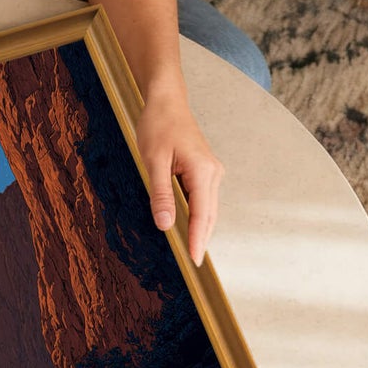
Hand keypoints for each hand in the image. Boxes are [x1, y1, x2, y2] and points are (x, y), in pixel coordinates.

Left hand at [136, 90, 223, 266]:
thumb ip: (160, 194)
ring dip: (200, 229)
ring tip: (192, 251)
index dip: (197, 240)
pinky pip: (203, 199)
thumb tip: (165, 224)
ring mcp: (211, 172)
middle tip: (194, 265)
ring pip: (207, 208)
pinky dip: (197, 215)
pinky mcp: (205, 171)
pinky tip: (188, 226)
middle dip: (201, 239)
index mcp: (202, 171)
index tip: (195, 261)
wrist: (167, 102)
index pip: (202, 214)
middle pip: (209, 215)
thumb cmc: (159, 126)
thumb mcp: (154, 161)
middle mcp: (213, 173)